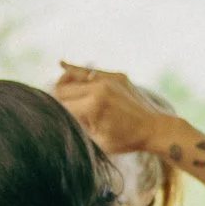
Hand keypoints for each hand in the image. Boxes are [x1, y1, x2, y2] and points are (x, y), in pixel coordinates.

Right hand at [53, 63, 178, 156]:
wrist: (156, 128)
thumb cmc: (126, 140)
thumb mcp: (95, 140)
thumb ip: (75, 125)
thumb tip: (57, 116)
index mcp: (92, 105)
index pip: (59, 104)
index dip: (52, 112)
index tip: (48, 118)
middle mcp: (98, 87)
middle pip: (62, 88)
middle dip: (56, 99)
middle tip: (54, 109)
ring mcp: (108, 79)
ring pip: (73, 74)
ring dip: (63, 83)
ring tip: (58, 91)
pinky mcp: (116, 75)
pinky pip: (90, 71)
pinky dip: (76, 70)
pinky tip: (62, 65)